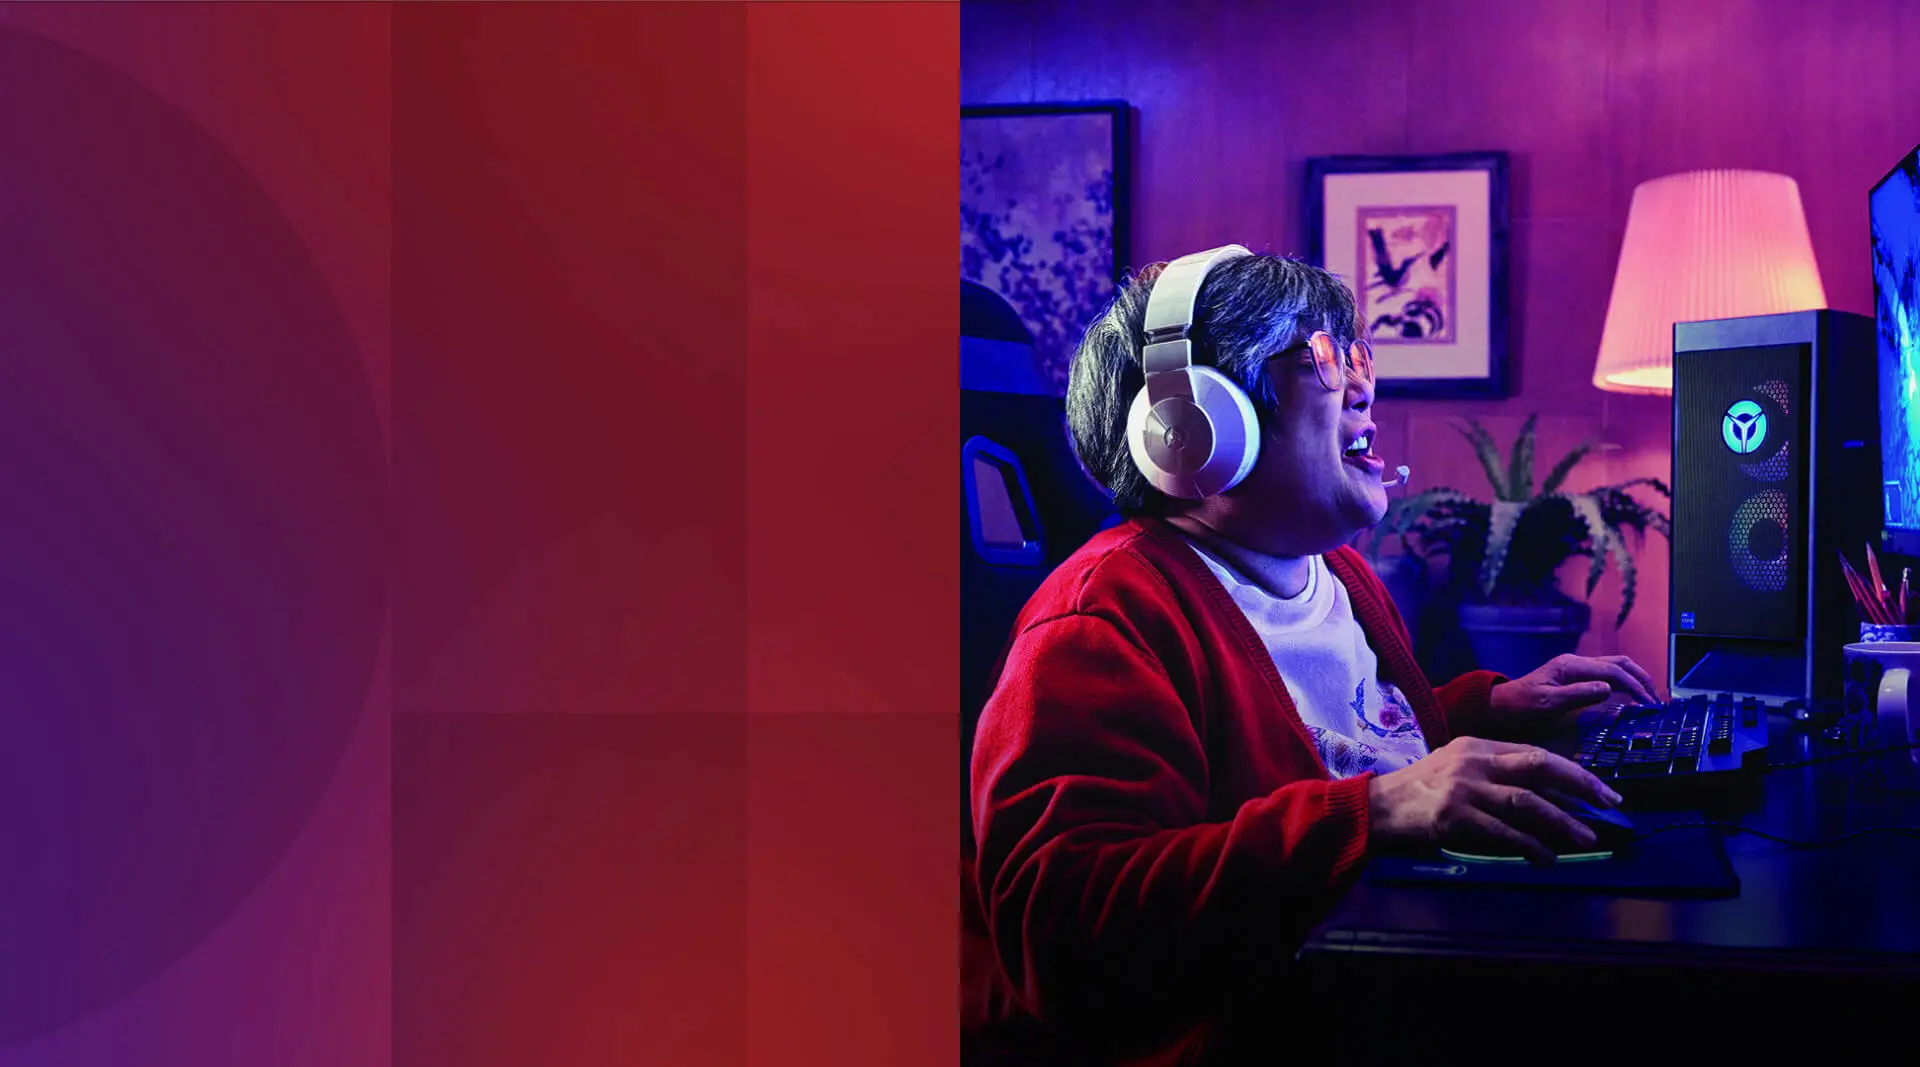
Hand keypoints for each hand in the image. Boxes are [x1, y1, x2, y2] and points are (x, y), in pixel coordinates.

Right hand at [1367, 737, 1624, 865]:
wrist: (1377, 807)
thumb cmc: (1421, 790)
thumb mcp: (1457, 767)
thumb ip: (1495, 771)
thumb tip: (1547, 794)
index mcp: (1478, 746)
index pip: (1536, 753)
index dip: (1574, 771)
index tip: (1602, 789)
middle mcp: (1474, 762)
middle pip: (1538, 766)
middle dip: (1580, 784)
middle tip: (1609, 802)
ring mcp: (1463, 788)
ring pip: (1526, 802)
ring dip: (1562, 822)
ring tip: (1586, 839)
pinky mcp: (1454, 817)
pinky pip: (1502, 833)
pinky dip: (1529, 846)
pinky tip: (1545, 858)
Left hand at [1490, 653, 1659, 727]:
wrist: (1498, 707)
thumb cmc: (1519, 707)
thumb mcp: (1547, 704)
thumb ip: (1578, 695)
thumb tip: (1609, 688)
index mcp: (1571, 666)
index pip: (1613, 672)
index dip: (1635, 687)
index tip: (1650, 706)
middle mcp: (1576, 662)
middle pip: (1620, 663)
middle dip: (1642, 679)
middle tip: (1658, 701)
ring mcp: (1576, 668)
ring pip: (1616, 666)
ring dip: (1636, 679)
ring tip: (1651, 698)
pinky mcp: (1575, 677)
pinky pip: (1607, 674)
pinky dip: (1625, 682)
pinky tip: (1632, 697)